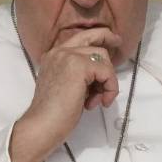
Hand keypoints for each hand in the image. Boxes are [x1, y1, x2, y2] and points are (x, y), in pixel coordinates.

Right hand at [9, 27, 122, 161]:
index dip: (97, 36)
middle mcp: (59, 51)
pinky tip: (101, 102)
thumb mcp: (66, 86)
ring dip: (107, 79)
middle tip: (119, 44)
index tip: (112, 41)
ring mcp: (68, 56)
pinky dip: (110, 87)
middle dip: (108, 39)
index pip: (79, 37)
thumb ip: (78, 74)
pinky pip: (107, 72)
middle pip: (92, 37)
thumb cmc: (54, 114)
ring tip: (98, 100)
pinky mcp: (79, 66)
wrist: (42, 125)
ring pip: (103, 57)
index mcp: (53, 55)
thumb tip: (99, 72)